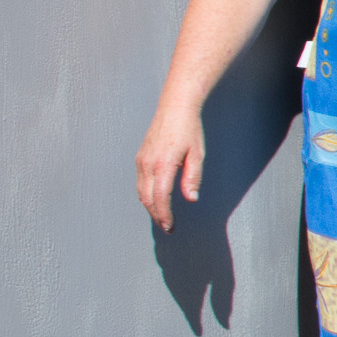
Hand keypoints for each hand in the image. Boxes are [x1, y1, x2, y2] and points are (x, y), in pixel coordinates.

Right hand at [135, 104, 203, 230]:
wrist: (174, 108)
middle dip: (157, 215)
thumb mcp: (197, 154)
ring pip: (141, 192)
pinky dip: (146, 195)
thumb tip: (191, 199)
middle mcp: (147, 164)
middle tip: (167, 227)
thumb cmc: (189, 130)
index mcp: (163, 164)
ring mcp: (141, 161)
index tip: (170, 226)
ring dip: (150, 207)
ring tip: (162, 217)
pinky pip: (140, 182)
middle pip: (148, 198)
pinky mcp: (140, 158)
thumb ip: (193, 178)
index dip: (164, 214)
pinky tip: (155, 200)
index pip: (160, 197)